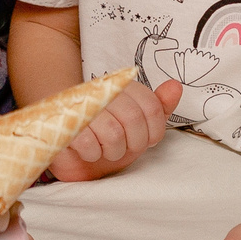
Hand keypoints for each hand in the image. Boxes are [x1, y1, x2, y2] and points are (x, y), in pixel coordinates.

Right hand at [45, 79, 179, 181]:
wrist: (73, 150)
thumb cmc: (109, 138)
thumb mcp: (140, 126)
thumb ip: (159, 106)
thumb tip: (175, 86)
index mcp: (124, 88)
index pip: (151, 105)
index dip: (154, 130)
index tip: (148, 140)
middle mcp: (104, 91)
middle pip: (133, 118)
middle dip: (134, 143)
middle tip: (126, 148)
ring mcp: (82, 105)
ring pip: (112, 133)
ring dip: (113, 151)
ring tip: (106, 149)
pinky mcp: (65, 123)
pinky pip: (88, 143)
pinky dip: (93, 154)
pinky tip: (89, 151)